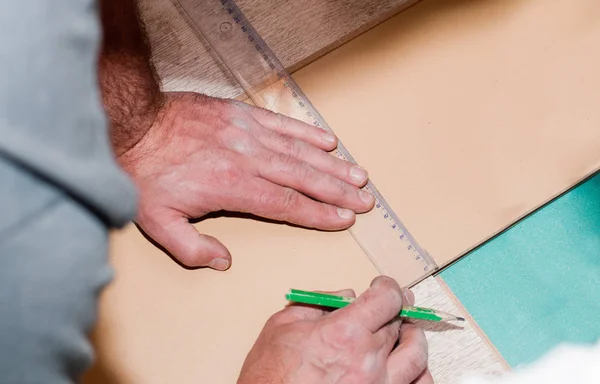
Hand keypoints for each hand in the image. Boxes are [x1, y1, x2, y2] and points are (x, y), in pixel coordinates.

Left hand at [118, 92, 374, 268]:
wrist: (132, 123)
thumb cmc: (145, 173)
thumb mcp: (157, 222)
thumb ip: (192, 248)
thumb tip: (223, 262)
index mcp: (233, 187)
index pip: (286, 204)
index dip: (319, 214)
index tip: (344, 220)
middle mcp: (249, 158)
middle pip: (303, 178)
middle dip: (338, 191)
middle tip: (364, 199)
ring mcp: (248, 132)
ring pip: (300, 151)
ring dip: (332, 164)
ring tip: (358, 174)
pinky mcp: (242, 113)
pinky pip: (283, 123)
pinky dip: (307, 132)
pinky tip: (328, 140)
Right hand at [238, 276, 432, 383]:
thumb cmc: (270, 377)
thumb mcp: (282, 326)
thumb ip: (317, 304)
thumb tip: (344, 296)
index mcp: (344, 334)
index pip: (386, 299)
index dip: (387, 287)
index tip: (382, 287)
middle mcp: (368, 361)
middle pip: (399, 323)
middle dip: (395, 310)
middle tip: (391, 306)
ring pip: (416, 355)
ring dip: (412, 338)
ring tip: (405, 333)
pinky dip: (419, 373)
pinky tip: (410, 367)